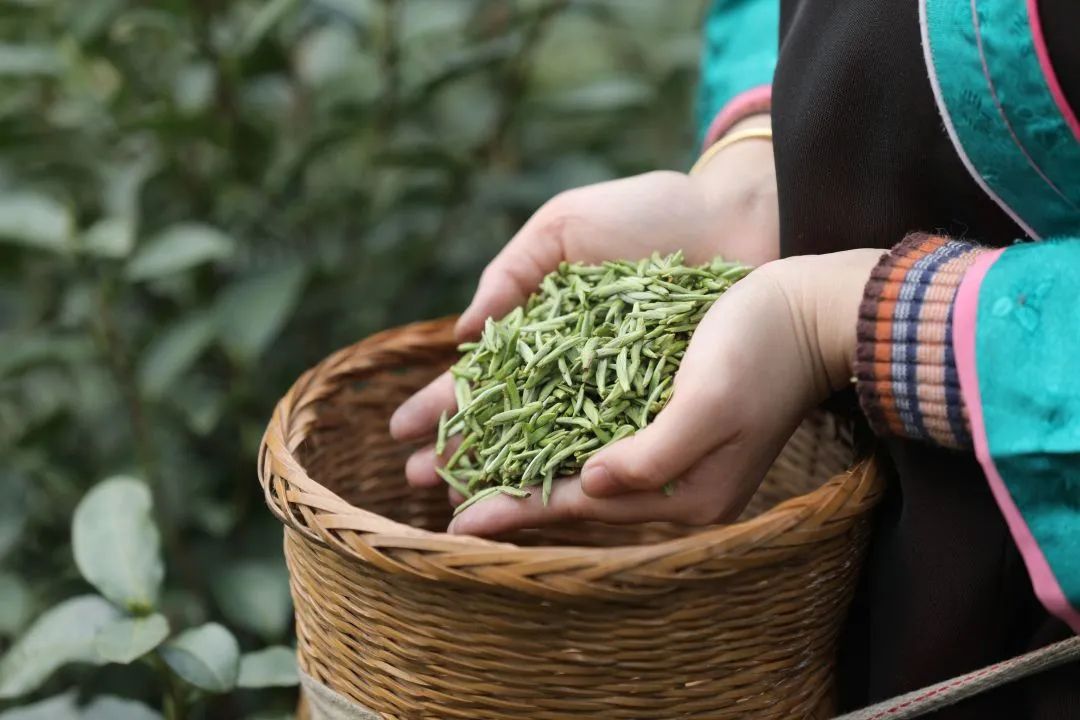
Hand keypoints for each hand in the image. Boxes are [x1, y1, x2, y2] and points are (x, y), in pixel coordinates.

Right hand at [391, 118, 779, 490]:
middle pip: (507, 418)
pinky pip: (612, 447)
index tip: (400, 433)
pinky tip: (547, 498)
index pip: (482, 374)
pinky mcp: (660, 406)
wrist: (739, 219)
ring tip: (465, 505)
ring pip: (552, 443)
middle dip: (462, 449)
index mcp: (543, 323)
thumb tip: (461, 334)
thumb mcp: (567, 226)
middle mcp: (573, 367)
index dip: (441, 403)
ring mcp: (616, 392)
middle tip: (417, 484)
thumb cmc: (650, 212)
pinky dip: (578, 472)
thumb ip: (512, 273)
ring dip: (507, 473)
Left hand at [447, 250, 880, 535]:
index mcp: (686, 495)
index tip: (459, 521)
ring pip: (580, 475)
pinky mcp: (668, 428)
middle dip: (508, 498)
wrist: (810, 313)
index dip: (518, 509)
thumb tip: (594, 482)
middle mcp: (675, 488)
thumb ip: (655, 453)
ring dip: (522, 472)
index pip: (583, 506)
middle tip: (440, 501)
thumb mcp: (711, 401)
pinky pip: (597, 446)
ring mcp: (672, 459)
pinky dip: (554, 448)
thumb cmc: (762, 350)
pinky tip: (520, 443)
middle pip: (575, 500)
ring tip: (464, 476)